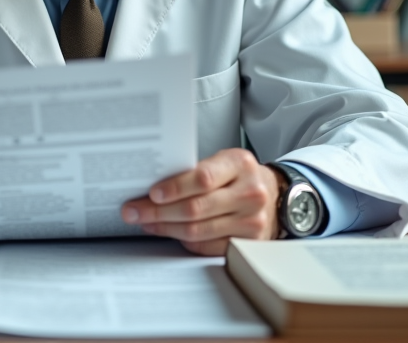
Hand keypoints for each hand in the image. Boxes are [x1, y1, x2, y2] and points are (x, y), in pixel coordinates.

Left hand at [120, 148, 280, 255]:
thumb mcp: (224, 161)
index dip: (174, 187)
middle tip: (133, 211)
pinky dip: (181, 240)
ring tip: (144, 221)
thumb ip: (197, 171)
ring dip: (164, 227)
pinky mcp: (246, 243)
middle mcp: (249, 193)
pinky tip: (166, 231)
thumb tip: (153, 185)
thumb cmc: (240, 176)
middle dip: (158, 211)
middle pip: (196, 208)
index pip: (203, 178)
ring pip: (197, 231)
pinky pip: (205, 246)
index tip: (151, 193)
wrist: (274, 196)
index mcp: (240, 165)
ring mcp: (250, 221)